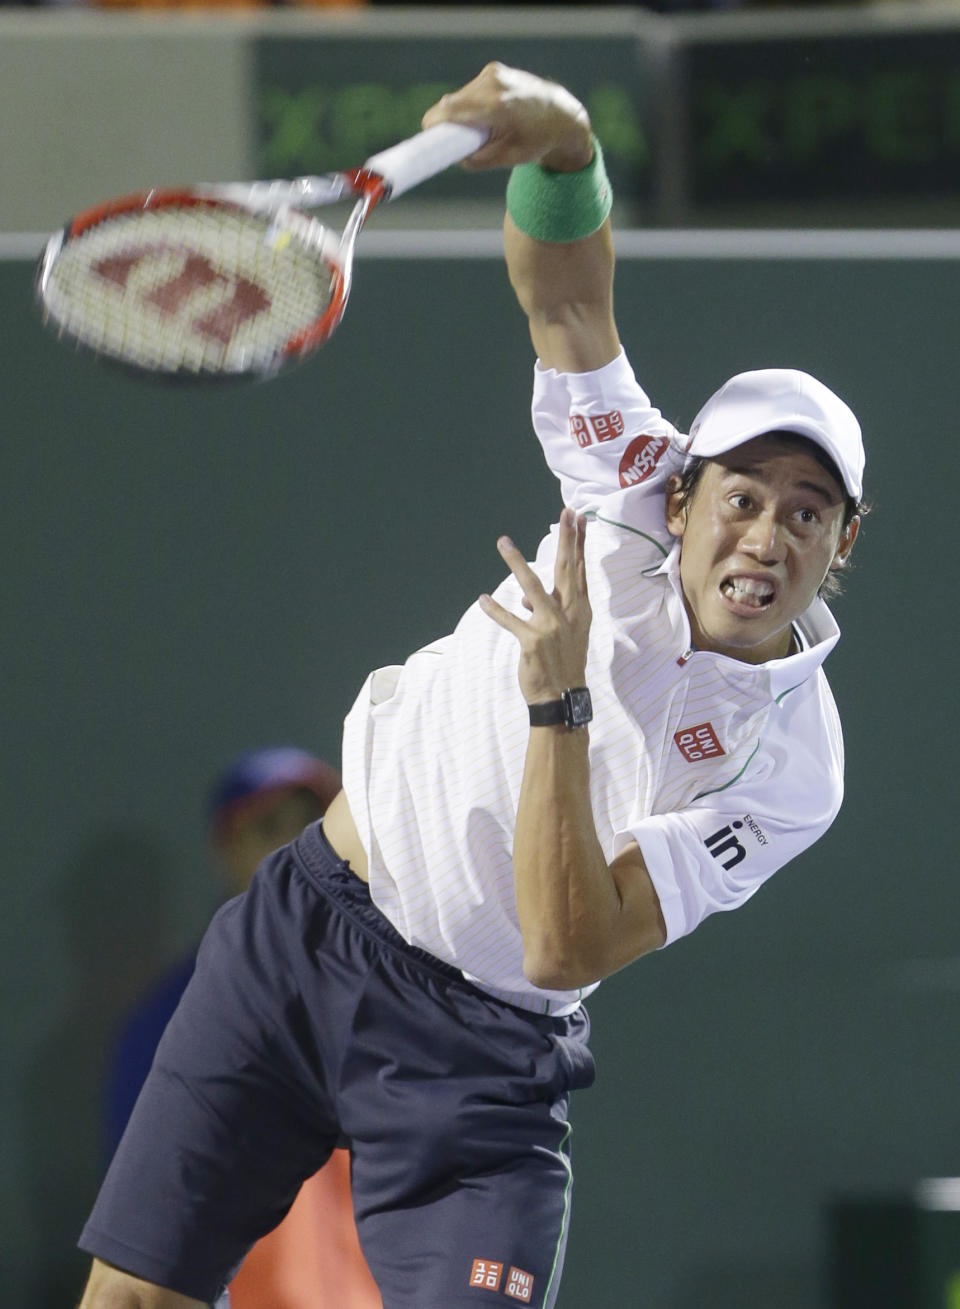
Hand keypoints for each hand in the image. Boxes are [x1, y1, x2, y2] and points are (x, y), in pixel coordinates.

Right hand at [421, 62, 592, 173]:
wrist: (561, 115)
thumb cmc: (537, 140)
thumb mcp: (508, 158)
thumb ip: (478, 160)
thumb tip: (455, 158)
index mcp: (496, 107)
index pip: (449, 111)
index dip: (432, 126)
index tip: (426, 139)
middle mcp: (493, 84)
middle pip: (450, 103)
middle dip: (446, 123)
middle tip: (452, 142)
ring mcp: (493, 74)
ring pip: (459, 96)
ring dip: (460, 113)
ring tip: (478, 130)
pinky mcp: (494, 70)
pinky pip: (470, 90)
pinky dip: (471, 104)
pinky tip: (485, 116)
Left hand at [479, 507, 591, 705]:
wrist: (562, 696)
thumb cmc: (563, 662)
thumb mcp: (566, 632)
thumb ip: (549, 609)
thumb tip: (527, 598)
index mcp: (579, 610)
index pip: (581, 570)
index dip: (580, 543)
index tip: (580, 519)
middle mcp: (568, 614)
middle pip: (566, 570)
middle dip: (566, 539)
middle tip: (566, 513)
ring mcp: (550, 627)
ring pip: (532, 587)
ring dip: (516, 563)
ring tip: (503, 542)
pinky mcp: (532, 642)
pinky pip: (510, 621)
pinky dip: (496, 610)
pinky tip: (483, 599)